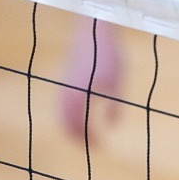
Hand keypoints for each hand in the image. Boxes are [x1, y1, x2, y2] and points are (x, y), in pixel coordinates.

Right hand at [58, 19, 123, 139]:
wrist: (94, 32)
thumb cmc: (109, 55)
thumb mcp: (117, 81)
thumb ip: (115, 105)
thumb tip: (114, 126)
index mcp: (79, 96)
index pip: (81, 127)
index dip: (91, 139)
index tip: (102, 147)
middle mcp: (66, 94)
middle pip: (67, 126)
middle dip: (79, 138)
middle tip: (94, 146)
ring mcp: (63, 87)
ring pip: (61, 116)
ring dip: (72, 129)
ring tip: (88, 136)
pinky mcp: (64, 82)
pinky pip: (61, 107)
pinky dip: (69, 117)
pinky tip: (82, 118)